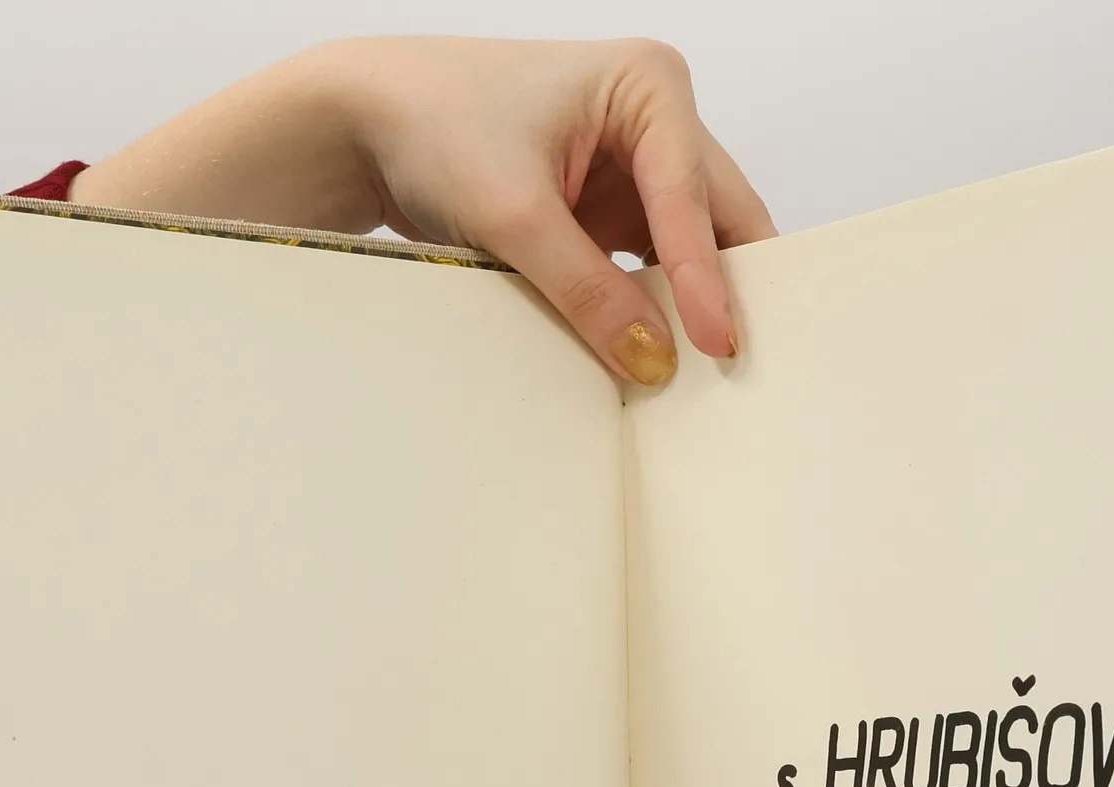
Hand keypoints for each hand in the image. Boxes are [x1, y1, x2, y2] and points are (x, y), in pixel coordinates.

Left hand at [71, 37, 775, 384]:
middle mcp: (654, 120)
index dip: (707, 275)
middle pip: (716, 217)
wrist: (368, 124)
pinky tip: (659, 359)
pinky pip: (648, 270)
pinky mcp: (607, 213)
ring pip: (690, 249)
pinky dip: (653, 311)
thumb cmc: (434, 124)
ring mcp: (634, 169)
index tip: (718, 343)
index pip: (692, 195)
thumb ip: (588, 291)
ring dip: (693, 306)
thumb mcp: (513, 216)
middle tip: (745, 365)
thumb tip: (652, 361)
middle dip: (728, 287)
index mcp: (648, 84)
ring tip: (714, 375)